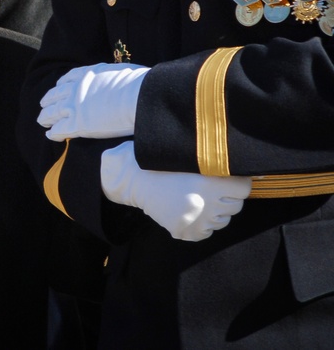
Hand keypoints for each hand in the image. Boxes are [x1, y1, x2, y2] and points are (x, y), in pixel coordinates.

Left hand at [38, 63, 148, 139]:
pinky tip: (49, 136)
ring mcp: (76, 106)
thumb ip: (115, 75)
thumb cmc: (139, 84)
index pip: (69, 78)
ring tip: (41, 120)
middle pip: (56, 95)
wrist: (139, 98)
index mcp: (88, 74)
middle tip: (43, 104)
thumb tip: (124, 77)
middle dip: (49, 100)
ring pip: (53, 112)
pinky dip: (53, 133)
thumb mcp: (123, 71)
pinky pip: (60, 129)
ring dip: (45, 116)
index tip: (58, 87)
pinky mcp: (79, 124)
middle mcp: (77, 89)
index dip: (61, 84)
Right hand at [101, 141, 251, 241]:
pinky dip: (202, 224)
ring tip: (195, 197)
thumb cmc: (165, 165)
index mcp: (209, 184)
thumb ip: (221, 166)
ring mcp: (196, 221)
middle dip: (227, 197)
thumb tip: (259, 172)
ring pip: (222, 220)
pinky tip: (188, 209)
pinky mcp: (186, 232)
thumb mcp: (192, 160)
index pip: (243, 189)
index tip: (229, 178)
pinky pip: (207, 232)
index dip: (238, 182)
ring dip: (215, 211)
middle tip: (209, 187)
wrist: (134, 179)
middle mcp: (206, 205)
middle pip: (235, 206)